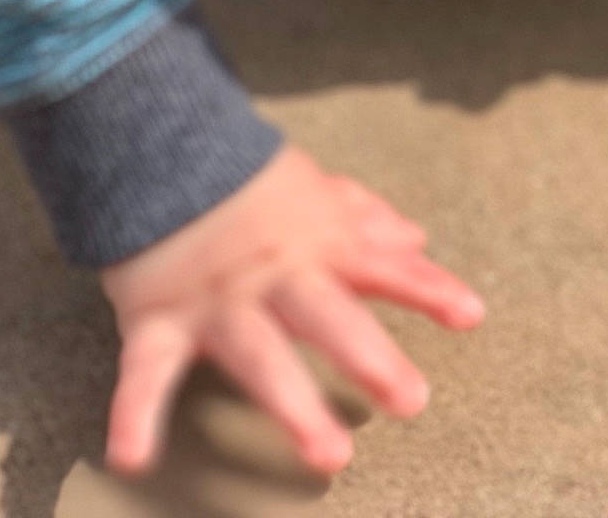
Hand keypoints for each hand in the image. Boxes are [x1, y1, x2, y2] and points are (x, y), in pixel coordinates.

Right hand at [99, 144, 484, 476]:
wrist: (158, 150)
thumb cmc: (249, 184)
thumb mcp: (313, 191)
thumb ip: (365, 220)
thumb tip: (418, 241)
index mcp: (317, 244)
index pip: (382, 267)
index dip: (427, 289)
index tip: (471, 315)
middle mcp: (274, 276)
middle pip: (329, 317)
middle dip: (371, 357)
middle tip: (412, 400)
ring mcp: (217, 302)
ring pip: (258, 355)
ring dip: (294, 405)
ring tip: (330, 455)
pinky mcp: (157, 322)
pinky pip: (144, 371)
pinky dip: (135, 412)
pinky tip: (135, 457)